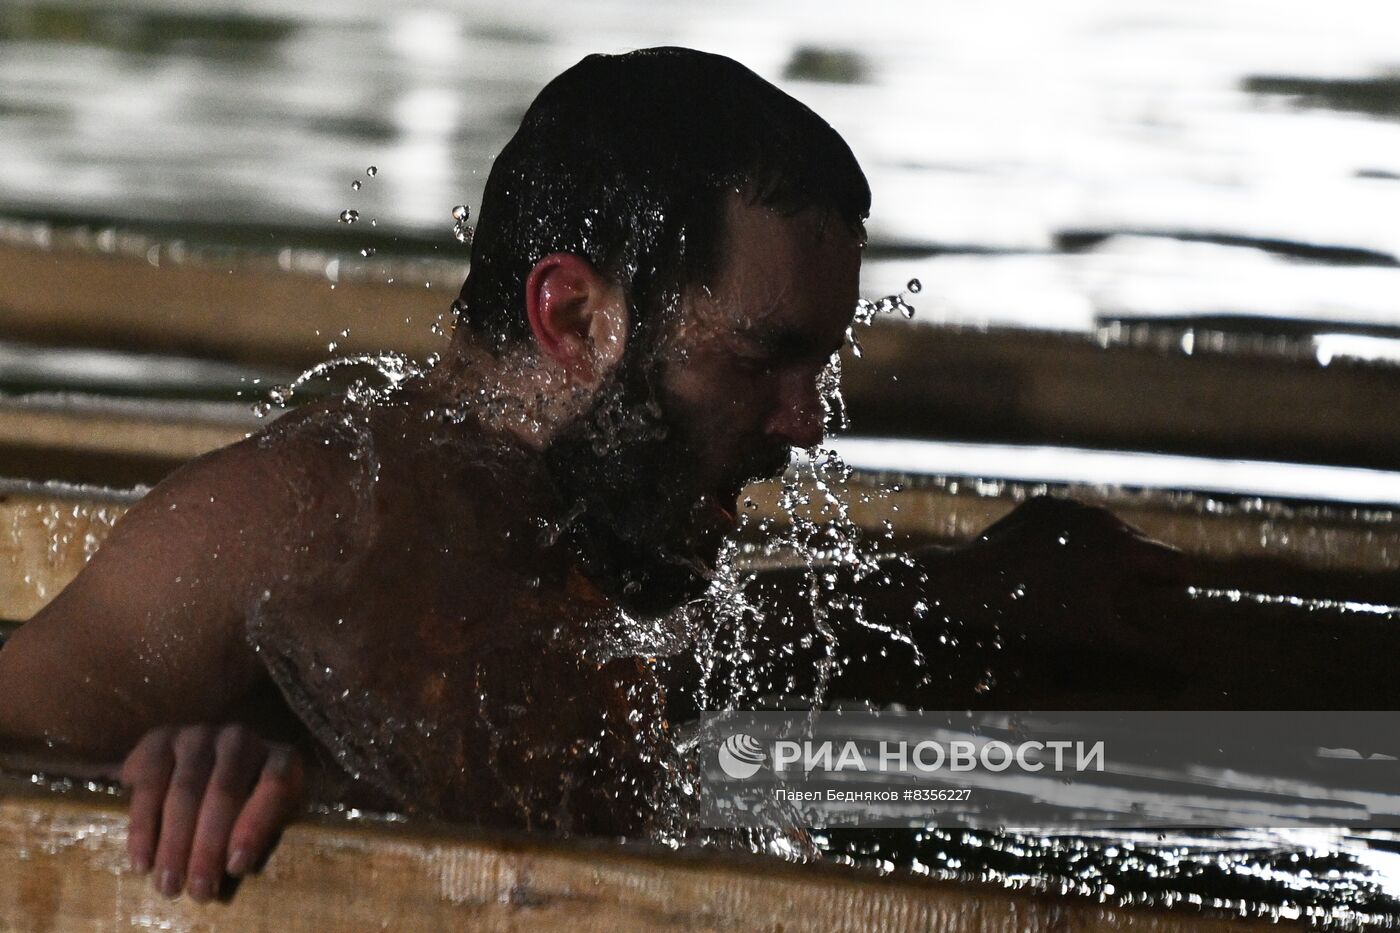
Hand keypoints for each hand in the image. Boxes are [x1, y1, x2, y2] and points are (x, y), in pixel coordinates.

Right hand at [119, 723, 304, 900]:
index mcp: (280, 757)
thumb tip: (236, 864)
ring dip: (174, 843)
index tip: (236, 867)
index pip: (275, 784)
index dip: (255, 826)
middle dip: (208, 847)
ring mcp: (199, 735)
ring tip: (169, 884)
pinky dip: (143, 826)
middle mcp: (240, 738)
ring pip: (185, 790)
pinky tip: (142, 861)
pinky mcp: (161, 739)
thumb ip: (263, 831)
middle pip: (224, 792)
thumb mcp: (272, 816)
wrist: (209, 769)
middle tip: (198, 890)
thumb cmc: (249, 805)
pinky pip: (149, 783)